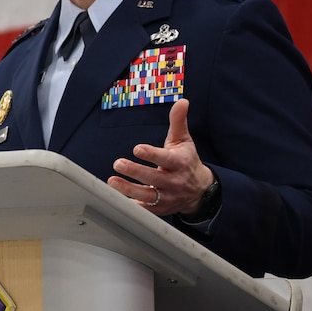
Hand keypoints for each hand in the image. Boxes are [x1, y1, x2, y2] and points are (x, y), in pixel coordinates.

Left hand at [111, 99, 214, 216]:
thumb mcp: (184, 141)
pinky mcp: (159, 208)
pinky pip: (144, 209)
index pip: (165, 159)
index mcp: (179, 163)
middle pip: (153, 178)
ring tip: (111, 181)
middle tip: (118, 163)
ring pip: (146, 195)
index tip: (137, 149)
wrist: (199, 190)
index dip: (151, 155)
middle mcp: (174, 181)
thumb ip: (178, 121)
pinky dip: (131, 206)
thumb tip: (182, 101)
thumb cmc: (186, 161)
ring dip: (127, 189)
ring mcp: (167, 197)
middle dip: (135, 171)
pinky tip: (115, 199)